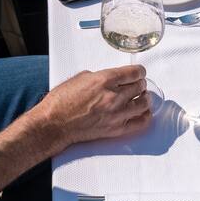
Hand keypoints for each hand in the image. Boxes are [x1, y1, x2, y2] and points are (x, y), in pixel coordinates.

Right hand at [33, 66, 151, 151]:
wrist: (54, 124)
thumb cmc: (61, 101)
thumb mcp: (80, 78)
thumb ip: (100, 76)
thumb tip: (111, 78)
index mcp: (105, 80)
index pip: (134, 73)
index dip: (139, 72)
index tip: (139, 73)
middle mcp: (113, 96)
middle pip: (140, 87)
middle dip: (140, 84)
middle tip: (139, 85)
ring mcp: (116, 114)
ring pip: (143, 103)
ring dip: (145, 98)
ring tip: (142, 97)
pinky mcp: (116, 129)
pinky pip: (140, 122)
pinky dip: (145, 116)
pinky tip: (145, 113)